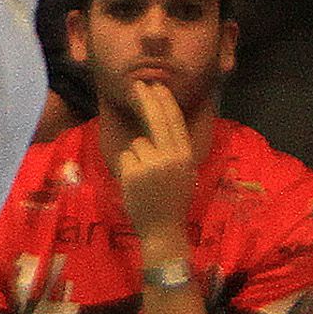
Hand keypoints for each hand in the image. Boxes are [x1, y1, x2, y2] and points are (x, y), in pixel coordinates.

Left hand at [112, 76, 199, 254]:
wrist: (163, 229)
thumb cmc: (172, 201)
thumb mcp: (184, 173)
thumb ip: (176, 150)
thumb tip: (164, 124)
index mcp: (185, 156)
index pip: (175, 122)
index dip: (165, 101)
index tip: (158, 86)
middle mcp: (171, 157)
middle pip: (157, 120)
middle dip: (147, 99)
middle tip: (138, 84)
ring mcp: (152, 164)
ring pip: (138, 144)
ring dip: (137, 157)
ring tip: (146, 180)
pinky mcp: (134, 173)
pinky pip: (126, 157)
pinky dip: (128, 169)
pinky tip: (137, 185)